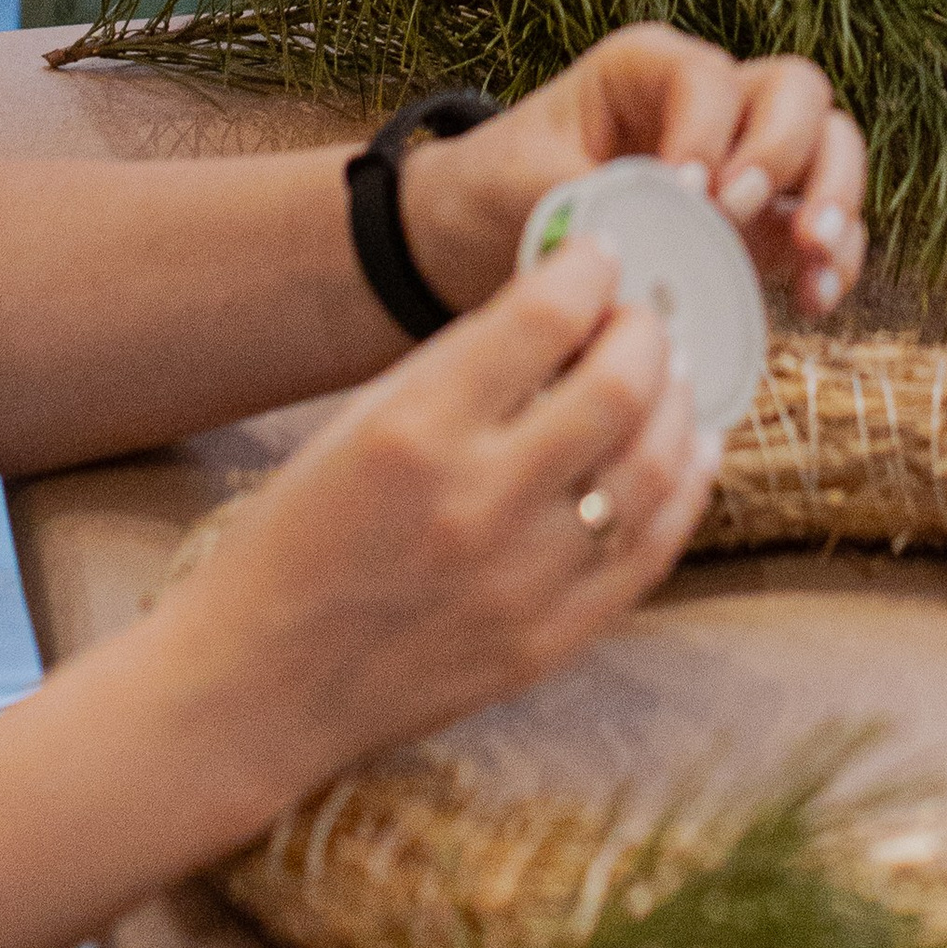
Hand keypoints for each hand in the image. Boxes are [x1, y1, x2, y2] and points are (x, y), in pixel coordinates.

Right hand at [150, 235, 714, 825]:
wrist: (254, 689)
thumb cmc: (295, 538)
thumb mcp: (359, 422)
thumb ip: (464, 370)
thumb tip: (567, 309)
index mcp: (415, 428)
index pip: (547, 315)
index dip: (591, 270)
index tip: (600, 258)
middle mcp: (477, 501)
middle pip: (622, 384)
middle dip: (646, 330)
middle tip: (641, 317)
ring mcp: (521, 582)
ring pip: (656, 466)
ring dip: (679, 402)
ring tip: (674, 374)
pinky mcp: (546, 643)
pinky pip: (653, 552)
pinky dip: (687, 488)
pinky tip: (692, 451)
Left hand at [401, 25, 868, 322]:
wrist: (470, 244)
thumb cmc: (494, 195)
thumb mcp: (530, 188)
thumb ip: (608, 206)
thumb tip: (679, 245)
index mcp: (646, 69)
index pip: (708, 79)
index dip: (711, 132)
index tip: (688, 195)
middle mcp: (710, 102)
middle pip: (796, 93)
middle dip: (787, 154)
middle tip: (752, 216)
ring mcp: (745, 158)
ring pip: (828, 147)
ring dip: (835, 200)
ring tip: (813, 257)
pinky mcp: (760, 222)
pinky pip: (822, 225)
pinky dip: (832, 258)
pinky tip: (814, 301)